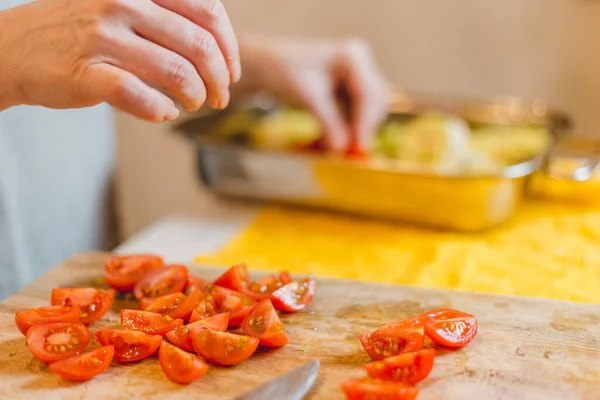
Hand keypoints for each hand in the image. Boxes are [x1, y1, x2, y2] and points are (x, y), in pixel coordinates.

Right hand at [0, 0, 239, 120]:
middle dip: (220, 80)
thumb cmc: (83, 30)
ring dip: (196, 96)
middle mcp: (122, 2)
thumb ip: (167, 17)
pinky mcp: (85, 73)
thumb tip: (220, 46)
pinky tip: (164, 112)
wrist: (14, 46)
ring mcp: (102, 37)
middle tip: (220, 97)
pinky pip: (138, 95)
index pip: (208, 12)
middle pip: (199, 47)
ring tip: (193, 104)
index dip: (229, 48)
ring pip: (177, 73)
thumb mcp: (125, 5)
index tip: (232, 72)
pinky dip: (160, 110)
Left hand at [239, 35, 387, 151]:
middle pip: (374, 103)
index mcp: (352, 56)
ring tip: (342, 150)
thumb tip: (343, 149)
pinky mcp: (352, 91)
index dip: (365, 123)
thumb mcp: (307, 98)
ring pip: (369, 111)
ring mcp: (358, 77)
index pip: (368, 94)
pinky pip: (358, 115)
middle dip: (364, 129)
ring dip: (358, 131)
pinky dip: (350, 129)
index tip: (359, 148)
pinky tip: (336, 142)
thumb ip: (329, 123)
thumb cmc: (284, 73)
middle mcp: (361, 64)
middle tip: (352, 154)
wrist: (268, 66)